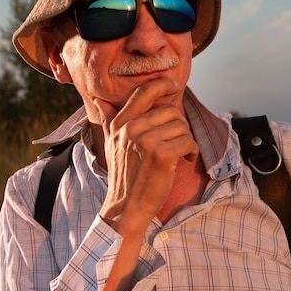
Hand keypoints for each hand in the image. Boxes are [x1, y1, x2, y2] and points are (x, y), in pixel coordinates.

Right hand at [94, 77, 198, 231]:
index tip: (174, 86)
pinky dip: (192, 151)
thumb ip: (109, 120)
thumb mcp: (111, 144)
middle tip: (176, 142)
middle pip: (171, 111)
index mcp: (121, 123)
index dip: (162, 84)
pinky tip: (185, 160)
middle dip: (179, 126)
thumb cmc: (123, 175)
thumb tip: (99, 100)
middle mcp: (132, 128)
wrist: (126, 206)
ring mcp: (146, 141)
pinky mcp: (162, 155)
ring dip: (186, 140)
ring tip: (179, 153)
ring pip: (182, 126)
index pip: (144, 92)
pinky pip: (188, 141)